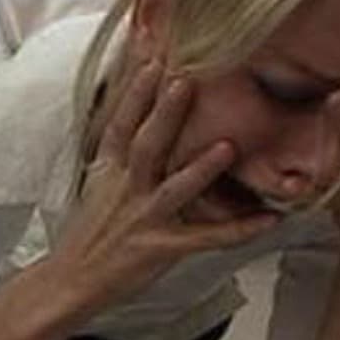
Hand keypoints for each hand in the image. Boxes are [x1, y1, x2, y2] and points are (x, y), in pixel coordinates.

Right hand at [47, 59, 280, 311]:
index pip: (120, 125)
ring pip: (173, 190)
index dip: (134, 92)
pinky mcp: (160, 250)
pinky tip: (269, 220)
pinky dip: (238, 230)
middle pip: (145, 146)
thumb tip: (137, 117)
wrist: (70, 281)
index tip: (151, 58)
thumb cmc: (88, 231)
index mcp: (110, 171)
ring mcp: (144, 220)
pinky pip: (204, 239)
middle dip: (164, 113)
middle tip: (186, 79)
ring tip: (226, 146)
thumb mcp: (97, 183)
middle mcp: (126, 190)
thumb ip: (120, 152)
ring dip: (200, 169)